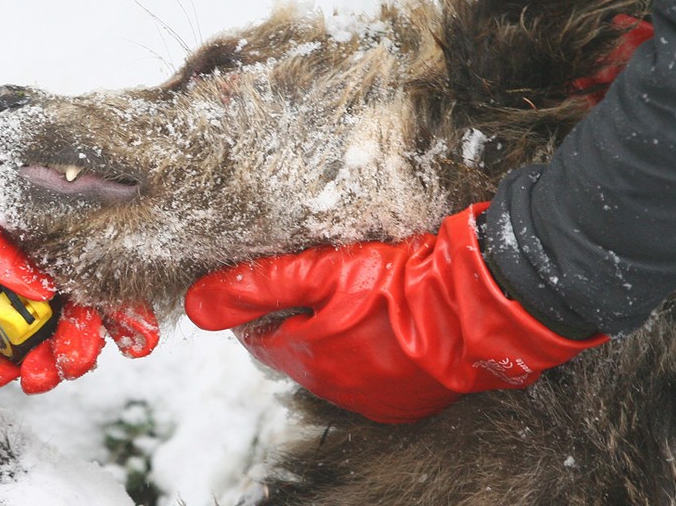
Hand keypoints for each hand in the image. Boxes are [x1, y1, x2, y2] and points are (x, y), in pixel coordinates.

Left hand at [0, 134, 158, 392]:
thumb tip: (40, 289)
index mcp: (55, 236)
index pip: (101, 274)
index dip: (123, 308)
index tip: (135, 339)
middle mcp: (49, 268)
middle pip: (84, 316)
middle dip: (81, 345)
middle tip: (68, 364)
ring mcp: (24, 298)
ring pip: (52, 342)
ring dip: (46, 365)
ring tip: (30, 380)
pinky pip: (13, 354)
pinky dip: (5, 369)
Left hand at [185, 204, 605, 422]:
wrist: (478, 309)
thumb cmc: (401, 286)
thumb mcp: (321, 272)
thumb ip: (257, 286)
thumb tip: (197, 304)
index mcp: (307, 357)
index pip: (261, 335)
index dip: (266, 304)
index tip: (283, 280)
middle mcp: (334, 388)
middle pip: (297, 350)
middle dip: (301, 320)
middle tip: (323, 284)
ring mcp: (372, 400)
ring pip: (334, 364)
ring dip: (336, 337)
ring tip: (358, 301)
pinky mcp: (406, 403)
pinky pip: (371, 377)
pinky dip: (370, 353)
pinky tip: (386, 327)